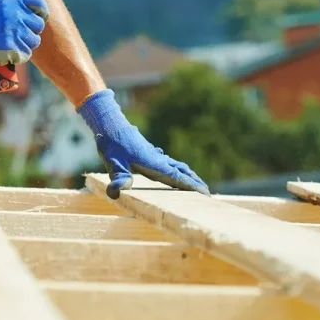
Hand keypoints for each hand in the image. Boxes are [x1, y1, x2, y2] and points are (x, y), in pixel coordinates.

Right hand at [0, 0, 48, 62]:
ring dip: (25, 44)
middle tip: (19, 35)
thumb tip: (34, 11)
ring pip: (34, 41)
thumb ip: (14, 6)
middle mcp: (16, 13)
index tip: (39, 17)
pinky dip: (18, 56)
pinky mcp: (13, 47)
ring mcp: (15, 31)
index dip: (41, 11)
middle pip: (39, 24)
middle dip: (31, 31)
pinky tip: (6, 52)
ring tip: (10, 44)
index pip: (39, 2)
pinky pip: (26, 54)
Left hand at [78, 89, 209, 198]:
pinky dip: (177, 169)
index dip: (191, 186)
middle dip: (195, 182)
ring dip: (188, 175)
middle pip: (181, 172)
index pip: (177, 178)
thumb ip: (118, 177)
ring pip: (176, 166)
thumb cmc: (112, 144)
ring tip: (197, 184)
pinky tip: (175, 171)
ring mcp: (155, 156)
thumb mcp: (113, 163)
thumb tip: (116, 193)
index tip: (206, 193)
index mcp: (154, 164)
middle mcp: (158, 160)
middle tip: (208, 194)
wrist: (110, 125)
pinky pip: (168, 163)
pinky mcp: (150, 153)